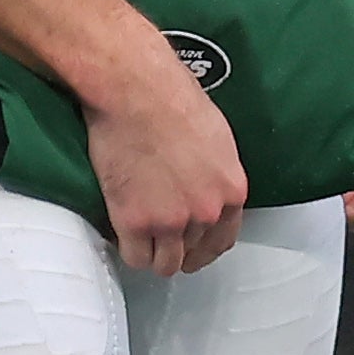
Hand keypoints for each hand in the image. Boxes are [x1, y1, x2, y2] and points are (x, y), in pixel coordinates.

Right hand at [88, 51, 248, 279]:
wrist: (136, 91)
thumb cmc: (171, 97)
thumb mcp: (214, 137)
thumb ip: (213, 172)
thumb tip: (202, 184)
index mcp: (231, 190)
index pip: (223, 239)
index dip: (204, 249)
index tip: (192, 250)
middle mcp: (207, 211)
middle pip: (192, 253)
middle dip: (176, 247)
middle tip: (159, 238)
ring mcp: (171, 221)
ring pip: (165, 264)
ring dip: (153, 255)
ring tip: (139, 240)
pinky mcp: (135, 222)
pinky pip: (135, 257)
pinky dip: (128, 249)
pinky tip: (122, 234)